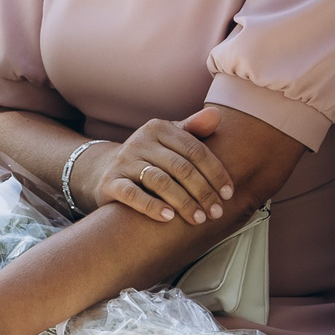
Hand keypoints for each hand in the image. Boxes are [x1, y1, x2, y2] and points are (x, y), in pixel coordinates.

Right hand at [80, 107, 233, 225]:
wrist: (106, 170)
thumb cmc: (150, 157)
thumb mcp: (171, 140)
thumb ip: (194, 130)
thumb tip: (217, 114)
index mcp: (159, 128)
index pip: (195, 150)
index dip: (215, 173)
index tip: (228, 194)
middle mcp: (140, 141)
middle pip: (181, 167)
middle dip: (203, 192)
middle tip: (216, 213)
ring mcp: (124, 162)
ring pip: (160, 181)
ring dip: (183, 202)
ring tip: (198, 219)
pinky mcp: (111, 182)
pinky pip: (132, 194)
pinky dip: (152, 206)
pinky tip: (168, 218)